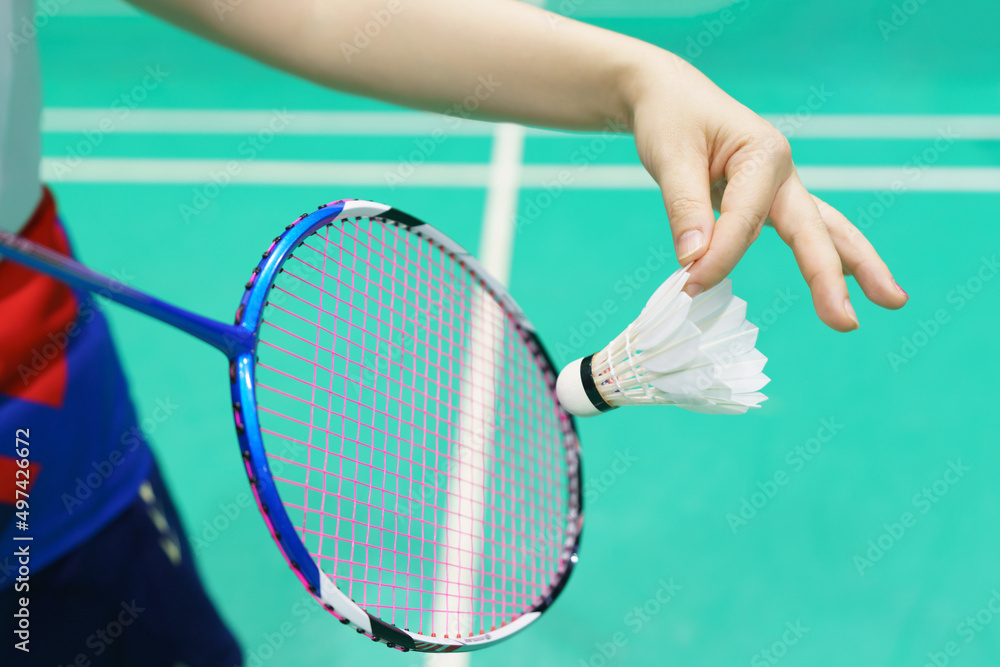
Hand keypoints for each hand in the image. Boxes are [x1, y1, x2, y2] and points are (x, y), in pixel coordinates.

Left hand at [629, 54, 906, 330]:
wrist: (670, 97)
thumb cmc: (670, 119)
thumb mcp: (669, 156)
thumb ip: (684, 208)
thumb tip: (694, 262)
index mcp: (763, 153)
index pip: (746, 219)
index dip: (719, 256)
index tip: (689, 285)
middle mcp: (781, 171)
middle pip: (813, 228)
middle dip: (828, 276)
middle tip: (845, 322)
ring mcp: (780, 187)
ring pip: (824, 230)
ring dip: (854, 267)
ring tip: (890, 301)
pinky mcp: (769, 201)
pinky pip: (803, 232)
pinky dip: (826, 256)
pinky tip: (847, 284)